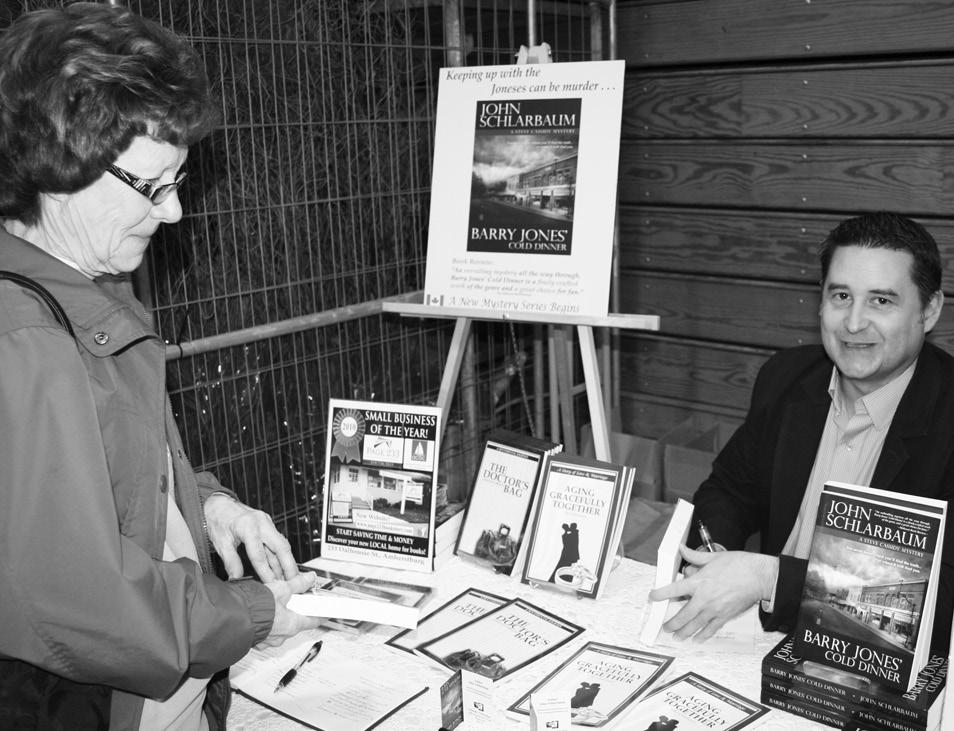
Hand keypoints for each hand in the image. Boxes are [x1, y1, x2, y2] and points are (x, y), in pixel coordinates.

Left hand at [204, 493, 297, 581]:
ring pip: (282, 545)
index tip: (270, 585)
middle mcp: (261, 522)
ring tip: (288, 579)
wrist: (218, 504)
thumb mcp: (220, 542)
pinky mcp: (268, 525)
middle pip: (281, 547)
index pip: (259, 554)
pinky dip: (279, 556)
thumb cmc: (218, 520)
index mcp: (248, 527)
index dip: (266, 572)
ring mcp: (266, 522)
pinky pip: (277, 542)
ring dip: (286, 562)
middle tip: (293, 582)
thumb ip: (230, 561)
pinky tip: (280, 568)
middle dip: (289, 566)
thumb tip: (237, 578)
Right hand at [258, 572, 322, 646]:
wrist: (231, 619)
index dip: (322, 615)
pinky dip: (266, 621)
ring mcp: (268, 640)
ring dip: (279, 615)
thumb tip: (309, 578)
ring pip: (280, 626)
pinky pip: (266, 629)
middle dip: (296, 610)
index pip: (314, 620)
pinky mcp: (256, 639)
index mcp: (293, 624)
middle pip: (296, 622)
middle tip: (294, 598)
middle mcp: (282, 636)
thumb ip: (297, 583)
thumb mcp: (281, 589)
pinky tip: (260, 610)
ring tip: (272, 601)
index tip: (327, 612)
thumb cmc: (255, 608)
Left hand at [648, 545, 777, 641]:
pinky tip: (697, 639)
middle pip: (683, 614)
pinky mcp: (725, 616)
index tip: (653, 597)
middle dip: (672, 622)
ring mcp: (715, 609)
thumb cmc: (738, 565)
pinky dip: (703, 635)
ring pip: (695, 624)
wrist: (759, 576)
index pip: (674, 590)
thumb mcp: (713, 557)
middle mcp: (704, 598)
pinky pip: (711, 628)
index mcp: (699, 582)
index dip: (661, 594)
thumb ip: (694, 556)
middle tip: (665, 627)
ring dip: (684, 632)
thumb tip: (682, 549)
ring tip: (676, 636)